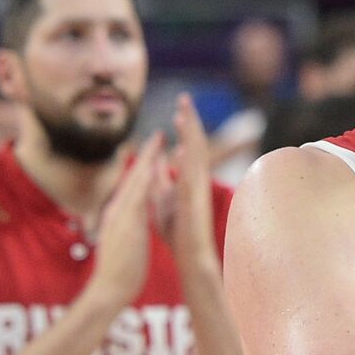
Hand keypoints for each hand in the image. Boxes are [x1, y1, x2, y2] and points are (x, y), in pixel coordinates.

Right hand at [87, 133, 163, 309]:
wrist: (108, 290)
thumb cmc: (118, 273)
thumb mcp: (123, 244)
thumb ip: (127, 230)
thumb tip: (130, 225)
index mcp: (119, 216)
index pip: (132, 187)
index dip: (143, 168)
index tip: (153, 152)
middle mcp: (117, 211)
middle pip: (133, 177)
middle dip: (146, 155)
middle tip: (158, 135)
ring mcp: (120, 215)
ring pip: (135, 181)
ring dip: (147, 159)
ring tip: (158, 140)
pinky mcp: (126, 223)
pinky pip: (138, 195)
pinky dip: (145, 179)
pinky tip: (152, 167)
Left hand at [151, 94, 218, 276]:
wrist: (189, 256)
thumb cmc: (179, 231)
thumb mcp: (164, 199)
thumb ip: (161, 179)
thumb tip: (157, 161)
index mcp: (188, 179)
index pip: (189, 146)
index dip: (185, 127)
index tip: (180, 106)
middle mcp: (196, 181)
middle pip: (195, 145)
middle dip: (190, 122)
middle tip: (185, 98)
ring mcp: (197, 192)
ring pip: (196, 157)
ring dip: (190, 136)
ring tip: (184, 114)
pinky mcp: (194, 205)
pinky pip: (191, 181)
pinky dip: (188, 164)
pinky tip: (183, 149)